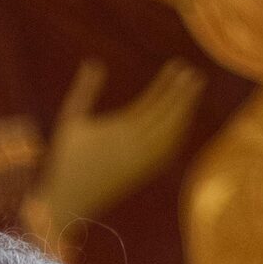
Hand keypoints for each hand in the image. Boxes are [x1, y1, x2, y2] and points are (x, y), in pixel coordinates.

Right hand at [25, 57, 202, 242]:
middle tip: (196, 75)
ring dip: (185, 113)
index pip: (152, 104)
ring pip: (172, 135)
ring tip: (193, 92)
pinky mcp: (143, 174)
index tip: (179, 67)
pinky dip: (178, 134)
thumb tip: (94, 62)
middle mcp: (135, 148)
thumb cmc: (67, 158)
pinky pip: (167, 153)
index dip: (168, 85)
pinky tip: (183, 120)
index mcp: (119, 132)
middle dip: (183, 95)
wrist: (70, 201)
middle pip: (167, 118)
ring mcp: (142, 163)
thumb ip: (85, 90)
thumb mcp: (71, 119)